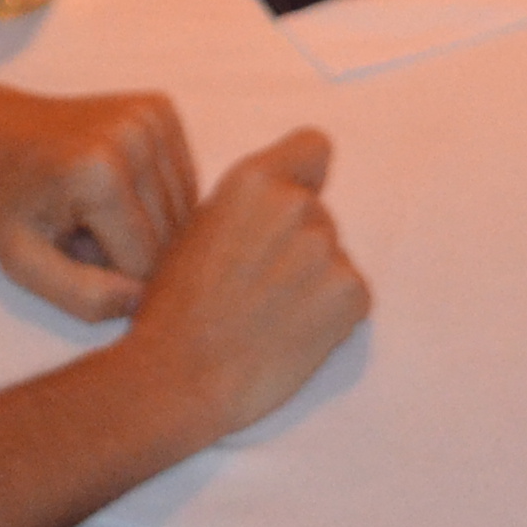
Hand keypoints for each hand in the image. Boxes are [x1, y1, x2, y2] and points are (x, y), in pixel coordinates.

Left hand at [0, 82, 200, 320]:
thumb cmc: (0, 201)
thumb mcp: (23, 264)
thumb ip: (84, 297)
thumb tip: (145, 300)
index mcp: (101, 172)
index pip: (146, 263)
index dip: (111, 276)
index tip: (70, 255)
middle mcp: (137, 135)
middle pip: (169, 236)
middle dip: (129, 250)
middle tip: (77, 232)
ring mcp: (153, 115)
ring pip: (182, 211)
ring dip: (145, 228)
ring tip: (93, 212)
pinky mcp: (161, 109)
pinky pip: (182, 182)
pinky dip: (154, 200)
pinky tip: (115, 191)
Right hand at [125, 130, 371, 439]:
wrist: (178, 379)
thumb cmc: (175, 310)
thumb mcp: (197, 232)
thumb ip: (247, 208)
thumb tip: (278, 200)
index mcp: (254, 181)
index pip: (314, 148)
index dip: (306, 176)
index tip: (295, 203)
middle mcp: (297, 205)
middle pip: (319, 218)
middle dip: (298, 248)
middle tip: (259, 291)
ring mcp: (327, 249)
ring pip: (333, 260)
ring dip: (314, 286)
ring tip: (270, 320)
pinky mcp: (350, 294)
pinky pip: (352, 298)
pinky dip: (332, 319)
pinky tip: (291, 338)